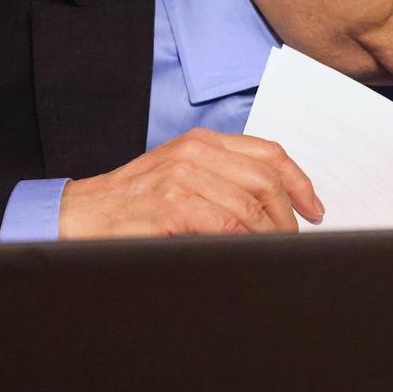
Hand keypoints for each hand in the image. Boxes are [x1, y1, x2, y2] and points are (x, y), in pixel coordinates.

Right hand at [59, 128, 323, 238]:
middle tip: (297, 236)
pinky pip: (224, 224)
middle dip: (289, 212)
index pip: (269, 154)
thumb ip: (223, 178)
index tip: (314, 208)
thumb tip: (273, 205)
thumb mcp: (181, 174)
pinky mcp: (171, 205)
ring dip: (270, 232)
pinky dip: (244, 241)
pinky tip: (249, 251)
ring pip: (249, 205)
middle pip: (266, 180)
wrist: (78, 214)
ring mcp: (183, 176)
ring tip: (277, 249)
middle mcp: (196, 152)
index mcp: (204, 140)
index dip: (299, 182)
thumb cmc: (133, 201)